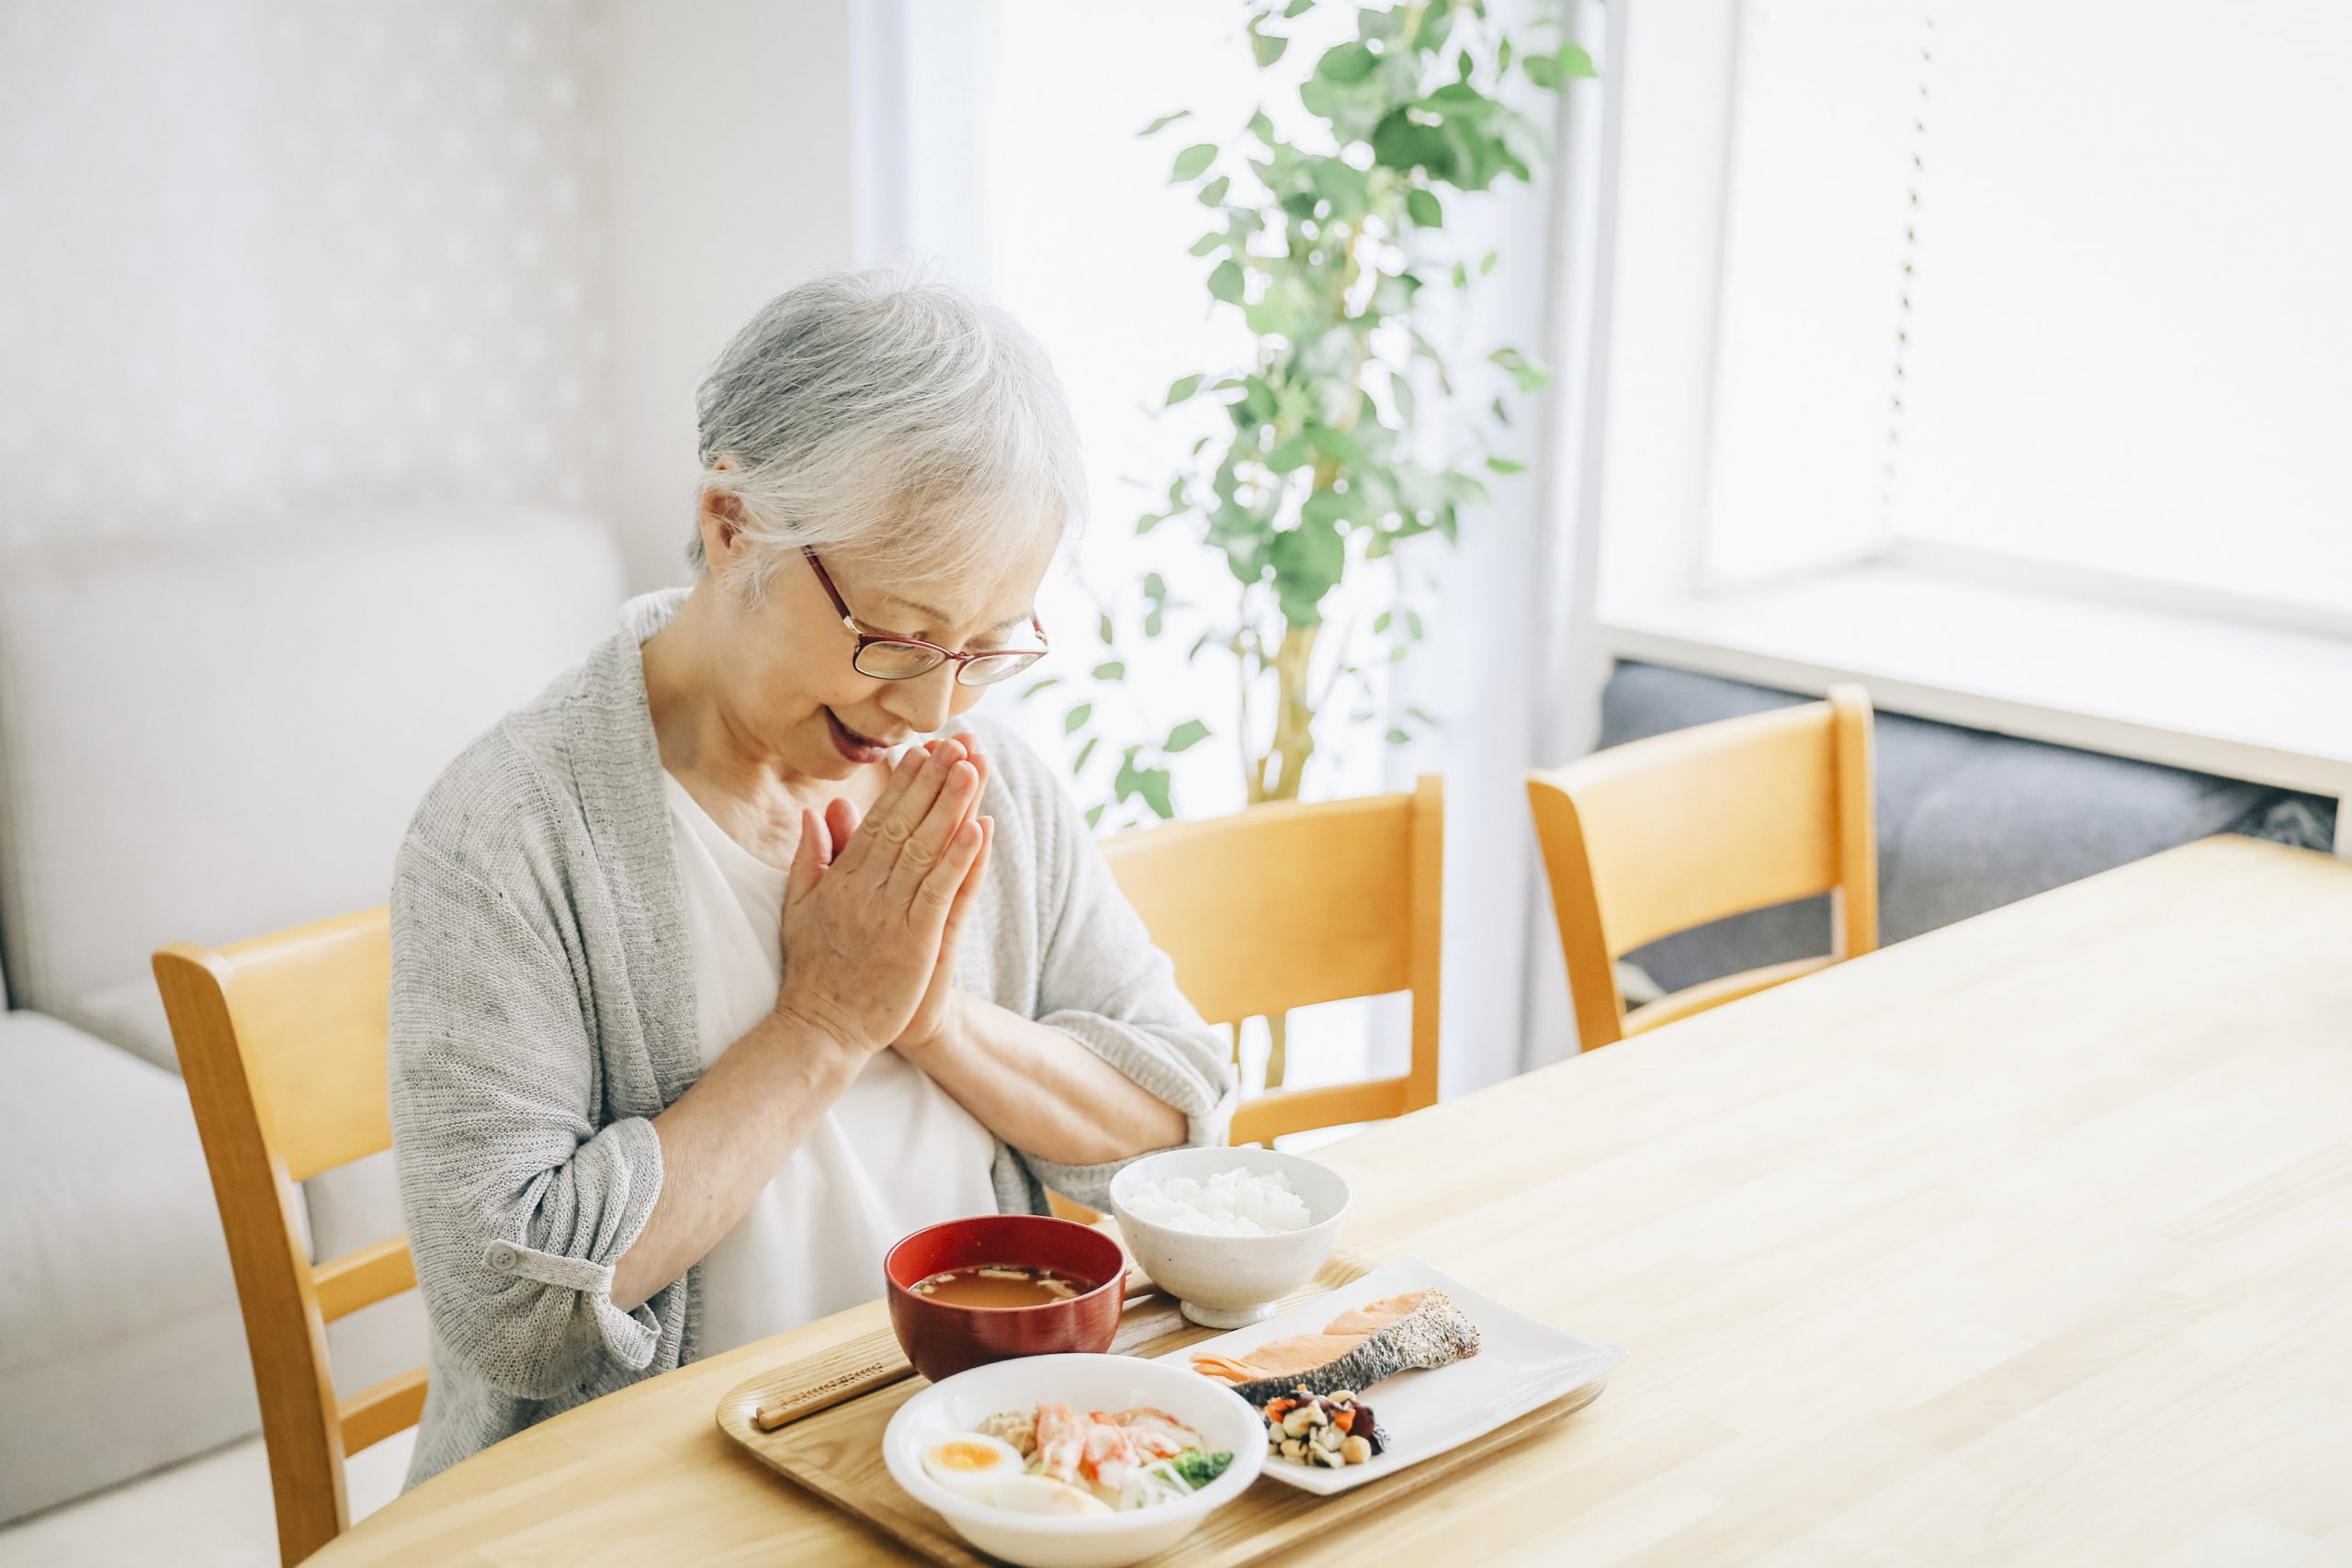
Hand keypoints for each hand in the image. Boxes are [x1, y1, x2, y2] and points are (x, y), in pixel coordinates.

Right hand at [771, 737, 986, 1053]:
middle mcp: (865, 889)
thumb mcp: (799, 908)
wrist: (821, 1029)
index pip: (878, 820)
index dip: (903, 784)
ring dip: (951, 806)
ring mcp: (890, 914)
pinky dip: (959, 859)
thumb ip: (810, 859)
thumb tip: (816, 813)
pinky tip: (978, 828)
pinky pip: (939, 891)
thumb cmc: (814, 972)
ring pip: (925, 849)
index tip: (923, 750)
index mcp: (842, 879)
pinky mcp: (914, 941)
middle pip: (905, 824)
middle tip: (956, 743)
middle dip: (932, 781)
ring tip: (972, 767)